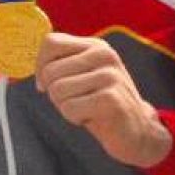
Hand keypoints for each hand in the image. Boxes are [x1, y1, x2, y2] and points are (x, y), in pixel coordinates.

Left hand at [35, 33, 171, 168]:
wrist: (137, 131)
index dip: (40, 66)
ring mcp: (109, 76)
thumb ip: (62, 64)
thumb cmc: (102, 103)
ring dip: (66, 107)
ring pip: (57, 91)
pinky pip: (69, 108)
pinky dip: (75, 118)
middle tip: (77, 100)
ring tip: (86, 108)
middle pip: (50, 71)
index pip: (51, 42)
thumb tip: (36, 70)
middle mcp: (104, 55)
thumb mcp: (84, 76)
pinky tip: (92, 118)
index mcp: (96, 46)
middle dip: (55, 93)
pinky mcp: (110, 99)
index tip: (46, 84)